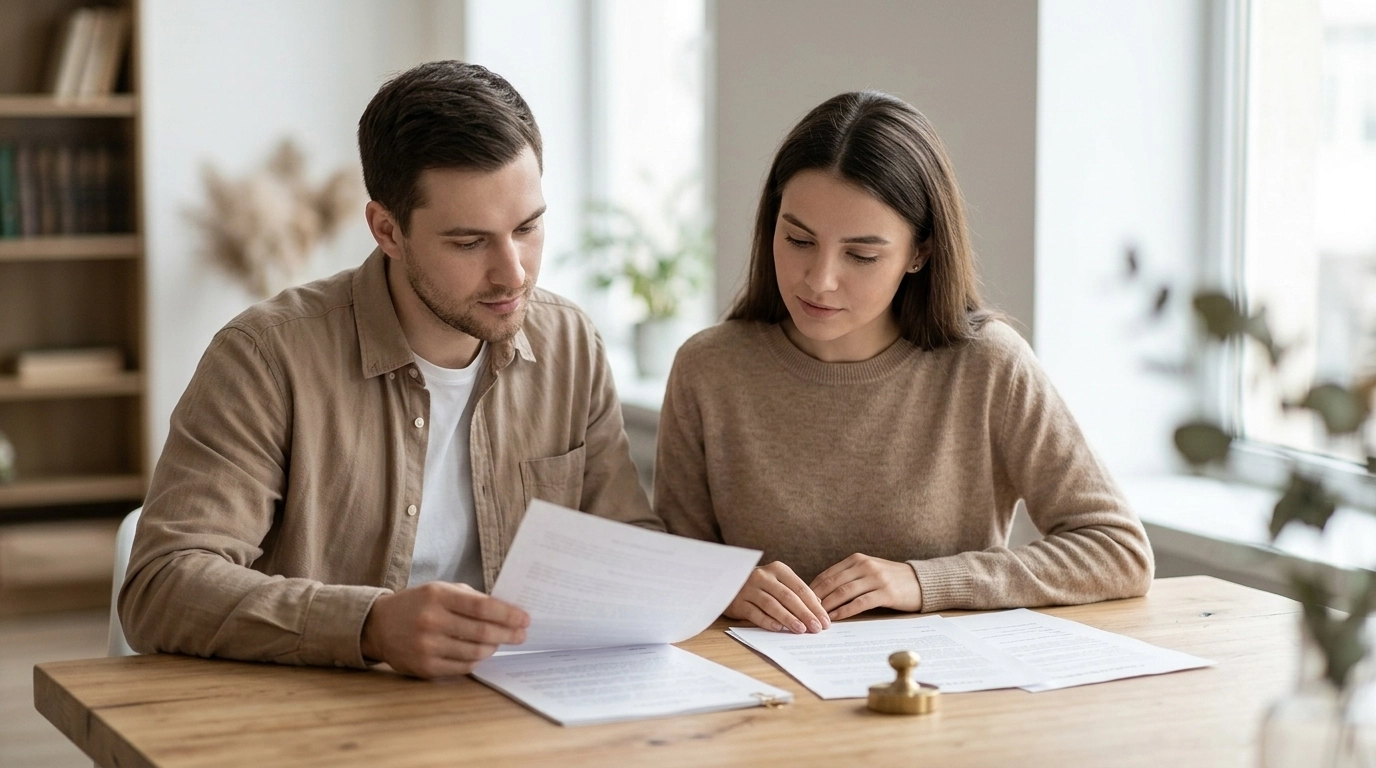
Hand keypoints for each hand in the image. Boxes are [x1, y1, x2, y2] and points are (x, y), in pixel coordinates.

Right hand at [360, 582, 529, 677]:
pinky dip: (477, 660)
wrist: (378, 626)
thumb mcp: (440, 589)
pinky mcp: (425, 667)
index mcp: (437, 596)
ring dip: (494, 648)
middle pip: (482, 632)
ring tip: (500, 642)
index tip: (524, 619)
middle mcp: (431, 621)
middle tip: (521, 634)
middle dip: (508, 634)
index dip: (508, 614)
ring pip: (475, 652)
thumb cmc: (417, 604)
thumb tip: (506, 611)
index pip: (482, 607)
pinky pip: (462, 667)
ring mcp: (427, 646)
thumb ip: (471, 598)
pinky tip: (481, 653)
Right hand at [725, 561, 829, 633]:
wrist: (726, 583)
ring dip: (788, 618)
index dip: (814, 605)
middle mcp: (762, 576)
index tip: (825, 621)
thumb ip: (796, 592)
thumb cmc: (760, 586)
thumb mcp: (779, 583)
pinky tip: (778, 629)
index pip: (800, 587)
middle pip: (788, 596)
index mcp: (777, 569)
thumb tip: (818, 606)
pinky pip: (754, 613)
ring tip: (801, 630)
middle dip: (805, 614)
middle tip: (817, 628)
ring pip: (772, 604)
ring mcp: (748, 588)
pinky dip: (767, 621)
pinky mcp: (737, 602)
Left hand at [810, 554, 921, 621]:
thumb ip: (849, 576)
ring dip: (828, 606)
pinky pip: (860, 603)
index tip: (801, 602)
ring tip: (817, 617)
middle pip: (833, 583)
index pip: (828, 574)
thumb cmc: (891, 579)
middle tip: (804, 612)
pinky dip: (844, 611)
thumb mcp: (868, 571)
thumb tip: (822, 592)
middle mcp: (865, 565)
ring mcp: (876, 578)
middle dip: (816, 598)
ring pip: (844, 592)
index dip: (813, 589)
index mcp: (857, 559)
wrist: (921, 582)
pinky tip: (836, 618)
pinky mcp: (886, 592)